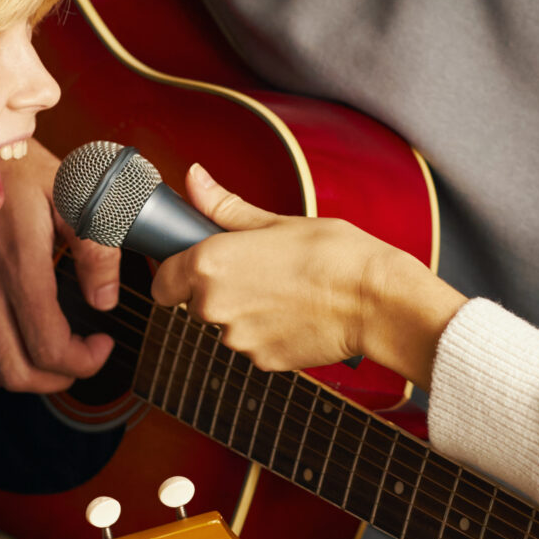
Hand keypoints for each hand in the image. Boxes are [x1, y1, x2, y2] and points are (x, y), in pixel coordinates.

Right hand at [0, 141, 118, 393]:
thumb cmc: (20, 162)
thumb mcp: (73, 190)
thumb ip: (96, 246)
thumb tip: (105, 300)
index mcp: (16, 263)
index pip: (48, 346)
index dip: (83, 362)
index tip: (102, 345)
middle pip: (16, 371)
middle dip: (57, 379)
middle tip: (80, 359)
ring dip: (21, 375)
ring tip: (48, 356)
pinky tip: (10, 337)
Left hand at [149, 165, 465, 383]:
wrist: (376, 301)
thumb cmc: (334, 254)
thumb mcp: (276, 221)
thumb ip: (224, 206)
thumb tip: (195, 177)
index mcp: (210, 264)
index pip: (163, 282)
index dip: (177, 274)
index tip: (199, 266)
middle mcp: (214, 305)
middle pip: (196, 304)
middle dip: (220, 291)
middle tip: (261, 272)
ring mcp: (238, 339)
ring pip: (227, 326)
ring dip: (246, 313)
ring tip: (287, 292)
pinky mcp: (263, 361)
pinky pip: (255, 345)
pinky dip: (269, 333)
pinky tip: (298, 314)